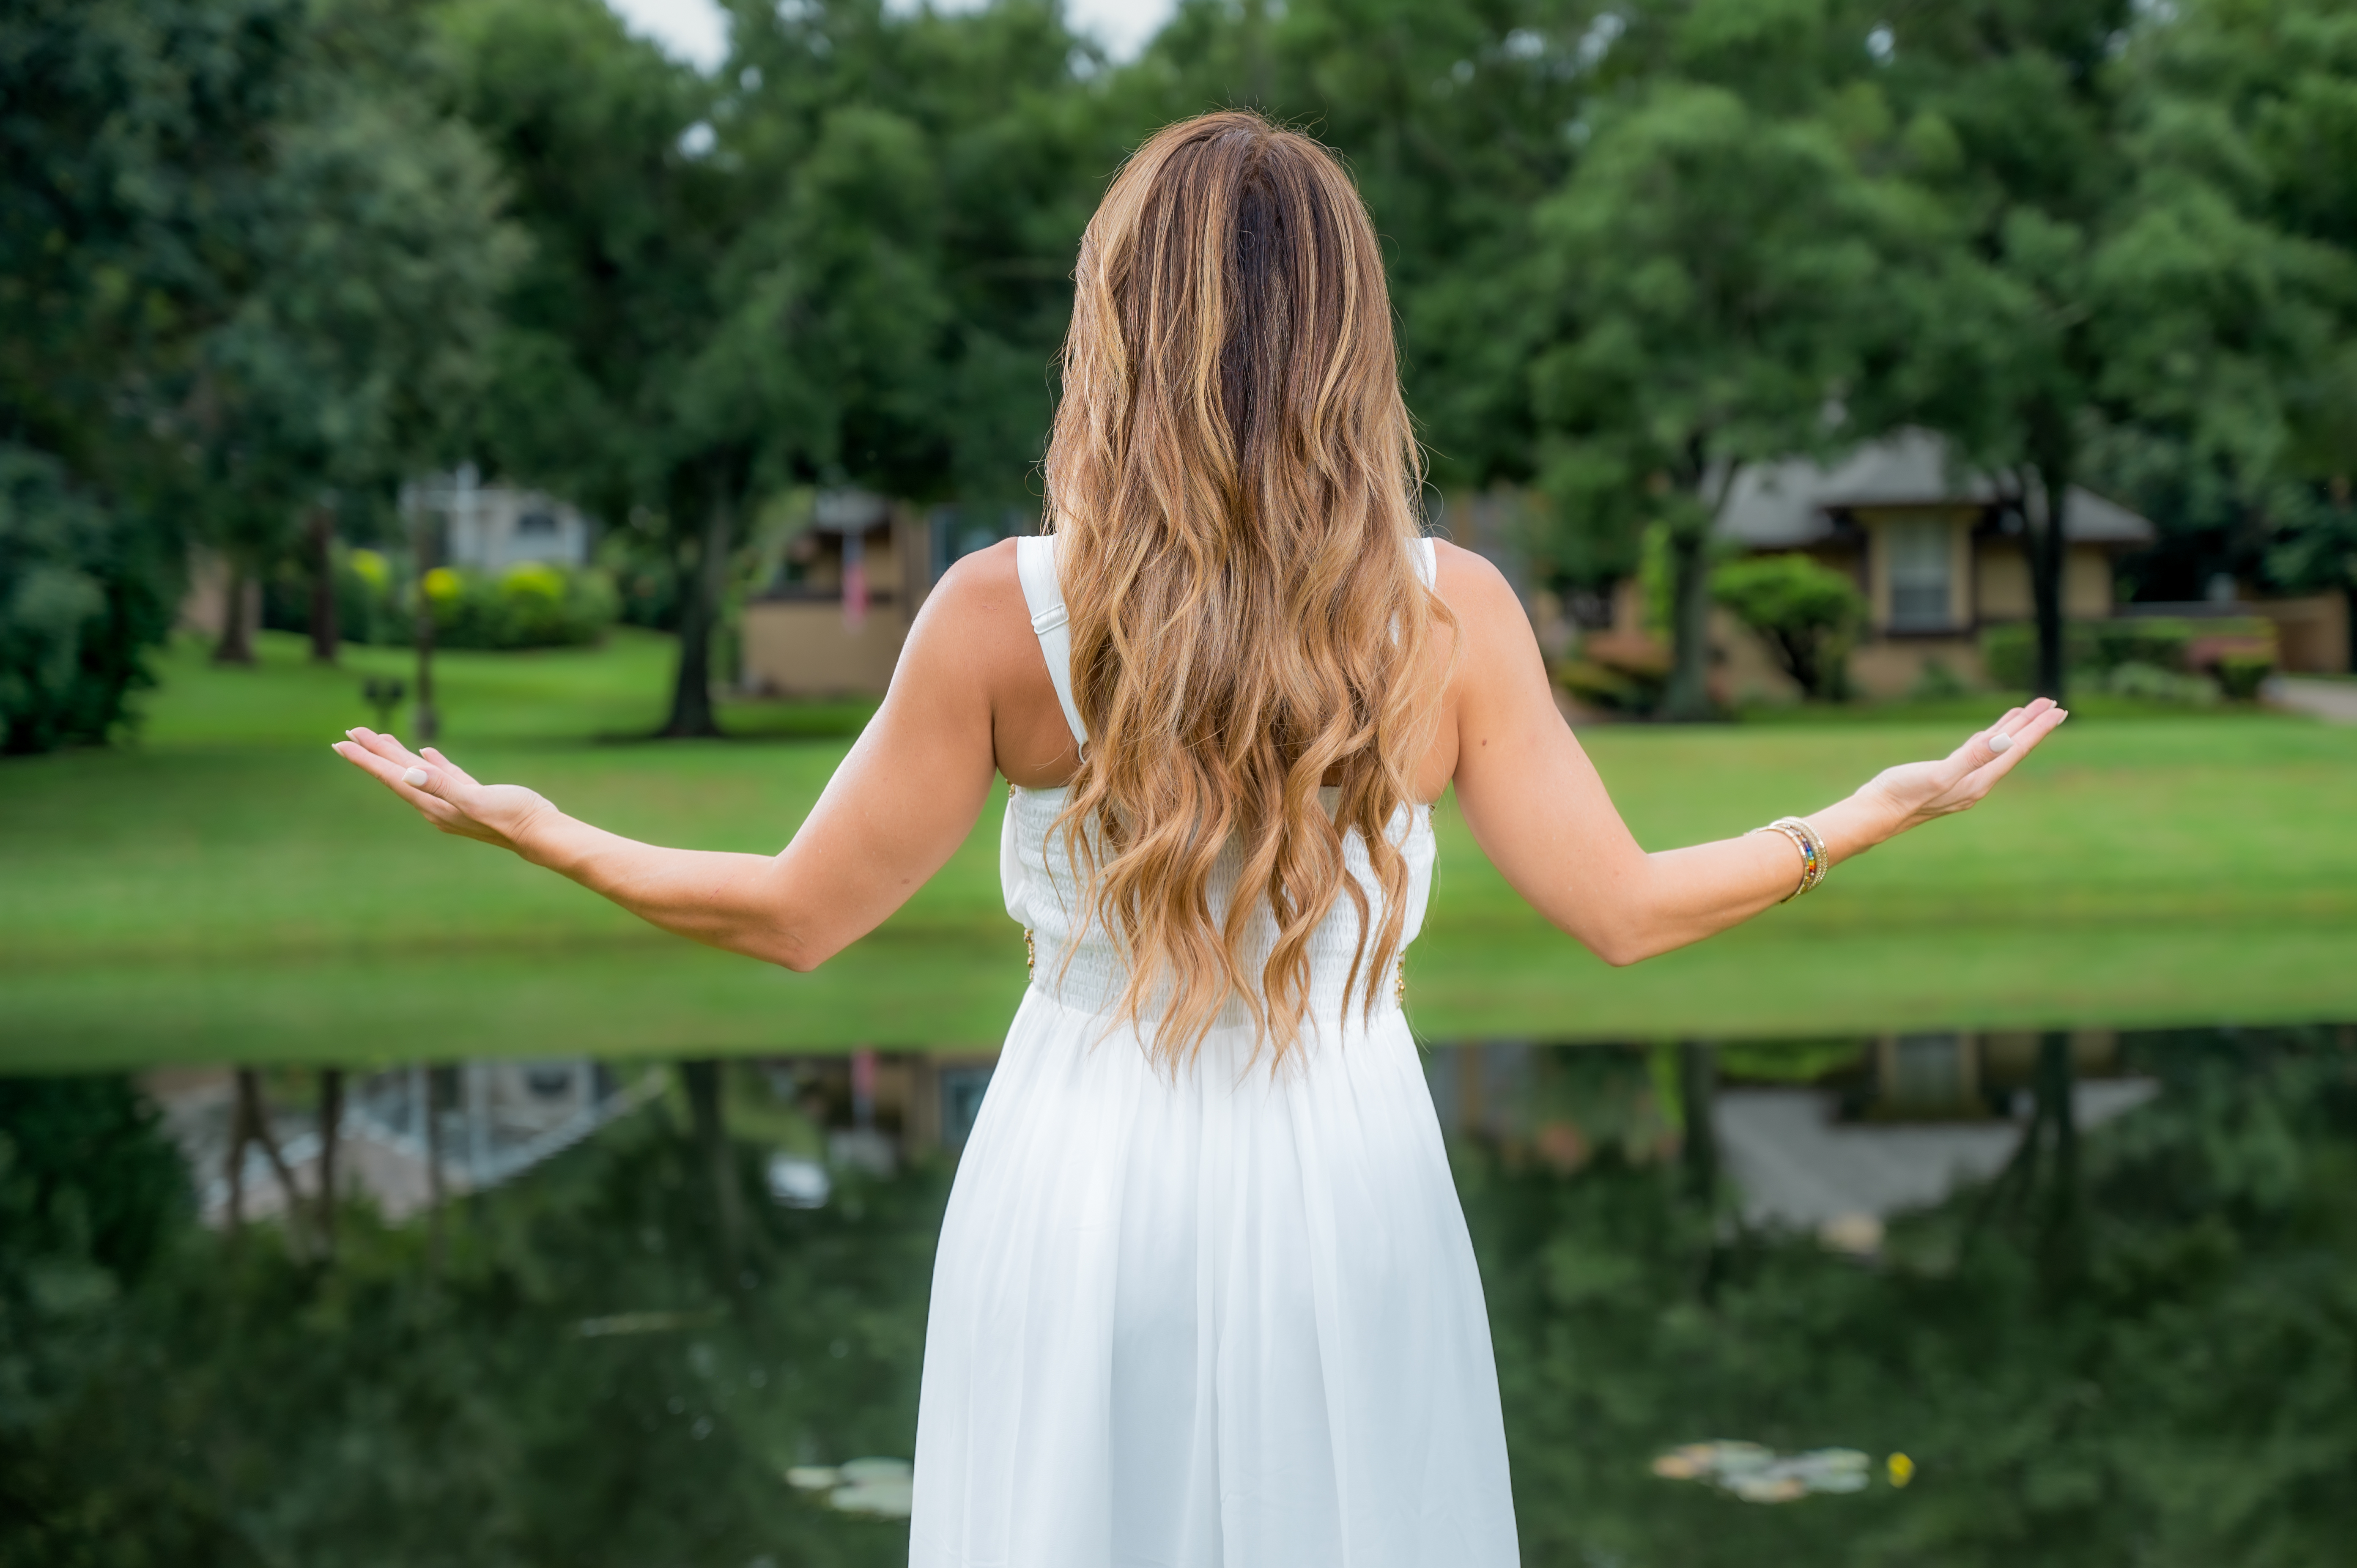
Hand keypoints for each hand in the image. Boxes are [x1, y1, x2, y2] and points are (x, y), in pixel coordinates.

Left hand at [331, 728, 557, 854]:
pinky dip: (431, 763)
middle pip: (397, 773)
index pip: (392, 777)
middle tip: (351, 732)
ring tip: (380, 739)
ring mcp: (453, 802)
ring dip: (398, 756)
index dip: (366, 759)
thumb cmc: (511, 817)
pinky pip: (443, 776)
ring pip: (417, 774)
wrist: (541, 833)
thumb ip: (442, 785)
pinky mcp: (471, 797)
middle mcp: (437, 805)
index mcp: (434, 803)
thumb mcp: (476, 799)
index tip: (341, 743)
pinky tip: (427, 752)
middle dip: (374, 753)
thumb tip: (408, 774)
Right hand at [1851, 698, 2068, 839]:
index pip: (2016, 749)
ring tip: (2029, 713)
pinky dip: (1990, 738)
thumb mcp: (1939, 774)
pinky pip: (1979, 752)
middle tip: (2053, 705)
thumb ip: (1973, 756)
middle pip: (2012, 749)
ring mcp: (1963, 781)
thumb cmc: (1902, 794)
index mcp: (1978, 781)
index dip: (2037, 729)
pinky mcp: (1948, 777)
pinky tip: (1992, 732)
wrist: (1874, 814)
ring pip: (1996, 749)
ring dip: (2013, 730)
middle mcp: (1976, 782)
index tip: (2058, 710)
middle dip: (2032, 726)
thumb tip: (2004, 739)